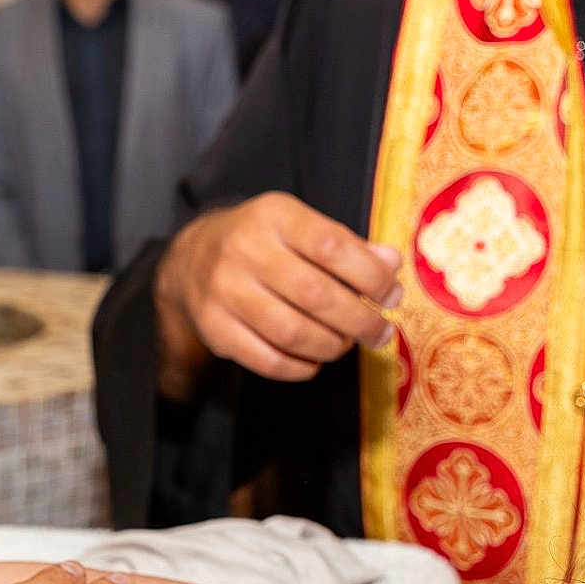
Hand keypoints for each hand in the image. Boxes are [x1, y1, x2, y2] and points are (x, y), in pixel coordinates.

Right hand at [154, 191, 402, 391]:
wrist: (192, 259)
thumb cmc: (264, 243)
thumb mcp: (301, 227)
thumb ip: (348, 246)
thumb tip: (391, 265)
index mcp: (274, 216)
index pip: (333, 247)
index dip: (371, 277)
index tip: (392, 297)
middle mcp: (245, 250)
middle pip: (316, 296)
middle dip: (360, 321)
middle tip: (380, 333)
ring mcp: (225, 292)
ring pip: (292, 333)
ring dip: (331, 346)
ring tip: (345, 344)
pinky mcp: (215, 329)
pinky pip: (267, 360)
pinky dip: (300, 367)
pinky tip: (314, 360)